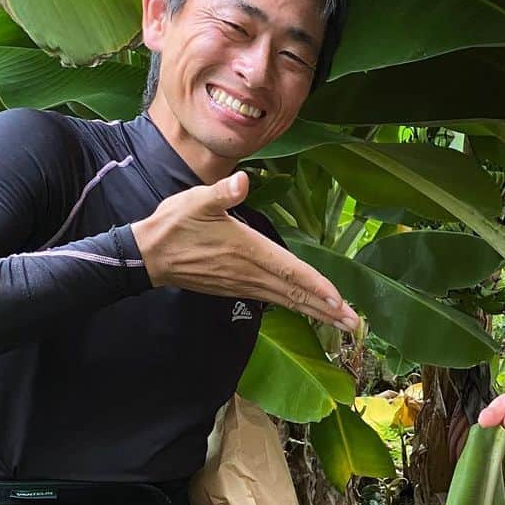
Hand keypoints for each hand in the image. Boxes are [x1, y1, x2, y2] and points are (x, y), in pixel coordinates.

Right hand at [131, 173, 358, 331]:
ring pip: (289, 300)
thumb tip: (242, 180)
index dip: (316, 287)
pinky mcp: (240, 288)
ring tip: (343, 322)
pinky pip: (276, 300)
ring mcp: (246, 284)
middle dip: (327, 309)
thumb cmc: (174, 225)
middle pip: (297, 294)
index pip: (290, 272)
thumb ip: (221, 192)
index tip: (338, 301)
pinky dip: (298, 306)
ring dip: (317, 312)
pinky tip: (312, 310)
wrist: (149, 255)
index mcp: (249, 251)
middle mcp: (252, 273)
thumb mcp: (196, 201)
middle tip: (355, 323)